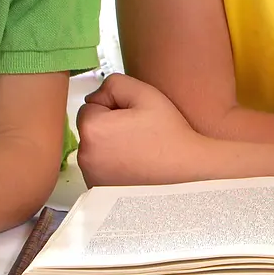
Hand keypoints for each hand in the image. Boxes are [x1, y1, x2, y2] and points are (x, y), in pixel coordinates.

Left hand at [76, 73, 201, 186]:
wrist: (187, 175)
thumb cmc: (170, 137)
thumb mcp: (146, 94)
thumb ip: (115, 83)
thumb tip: (97, 95)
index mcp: (92, 129)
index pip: (91, 104)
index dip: (114, 105)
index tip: (135, 117)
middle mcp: (85, 156)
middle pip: (90, 127)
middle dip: (109, 125)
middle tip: (139, 132)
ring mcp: (91, 176)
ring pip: (94, 148)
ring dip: (109, 145)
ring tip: (138, 149)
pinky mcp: (99, 191)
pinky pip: (100, 168)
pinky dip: (112, 165)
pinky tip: (135, 165)